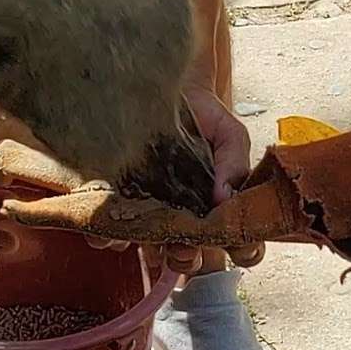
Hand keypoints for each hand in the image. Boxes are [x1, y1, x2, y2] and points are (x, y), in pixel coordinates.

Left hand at [87, 84, 262, 273]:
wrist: (172, 90)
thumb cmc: (206, 118)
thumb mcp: (230, 135)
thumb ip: (235, 163)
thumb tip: (225, 197)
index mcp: (218, 211)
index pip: (238, 247)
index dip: (241, 251)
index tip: (233, 241)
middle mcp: (187, 221)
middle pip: (189, 259)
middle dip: (186, 258)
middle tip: (181, 243)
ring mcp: (154, 217)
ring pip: (152, 253)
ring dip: (151, 252)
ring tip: (147, 232)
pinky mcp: (122, 207)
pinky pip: (112, 235)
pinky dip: (109, 238)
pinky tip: (111, 227)